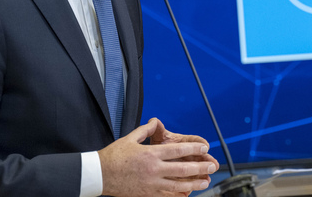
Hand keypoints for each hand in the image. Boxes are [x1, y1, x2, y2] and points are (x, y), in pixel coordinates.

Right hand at [98, 118, 217, 196]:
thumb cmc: (113, 156)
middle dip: (200, 167)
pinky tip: (188, 192)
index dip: (194, 149)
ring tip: (206, 181)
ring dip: (194, 183)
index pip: (178, 151)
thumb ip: (146, 130)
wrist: (99, 175)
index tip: (205, 148)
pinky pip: (167, 195)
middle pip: (182, 169)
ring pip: (178, 185)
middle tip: (212, 166)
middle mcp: (154, 169)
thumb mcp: (130, 138)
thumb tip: (155, 122)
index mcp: (151, 154)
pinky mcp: (147, 194)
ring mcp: (151, 184)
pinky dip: (179, 194)